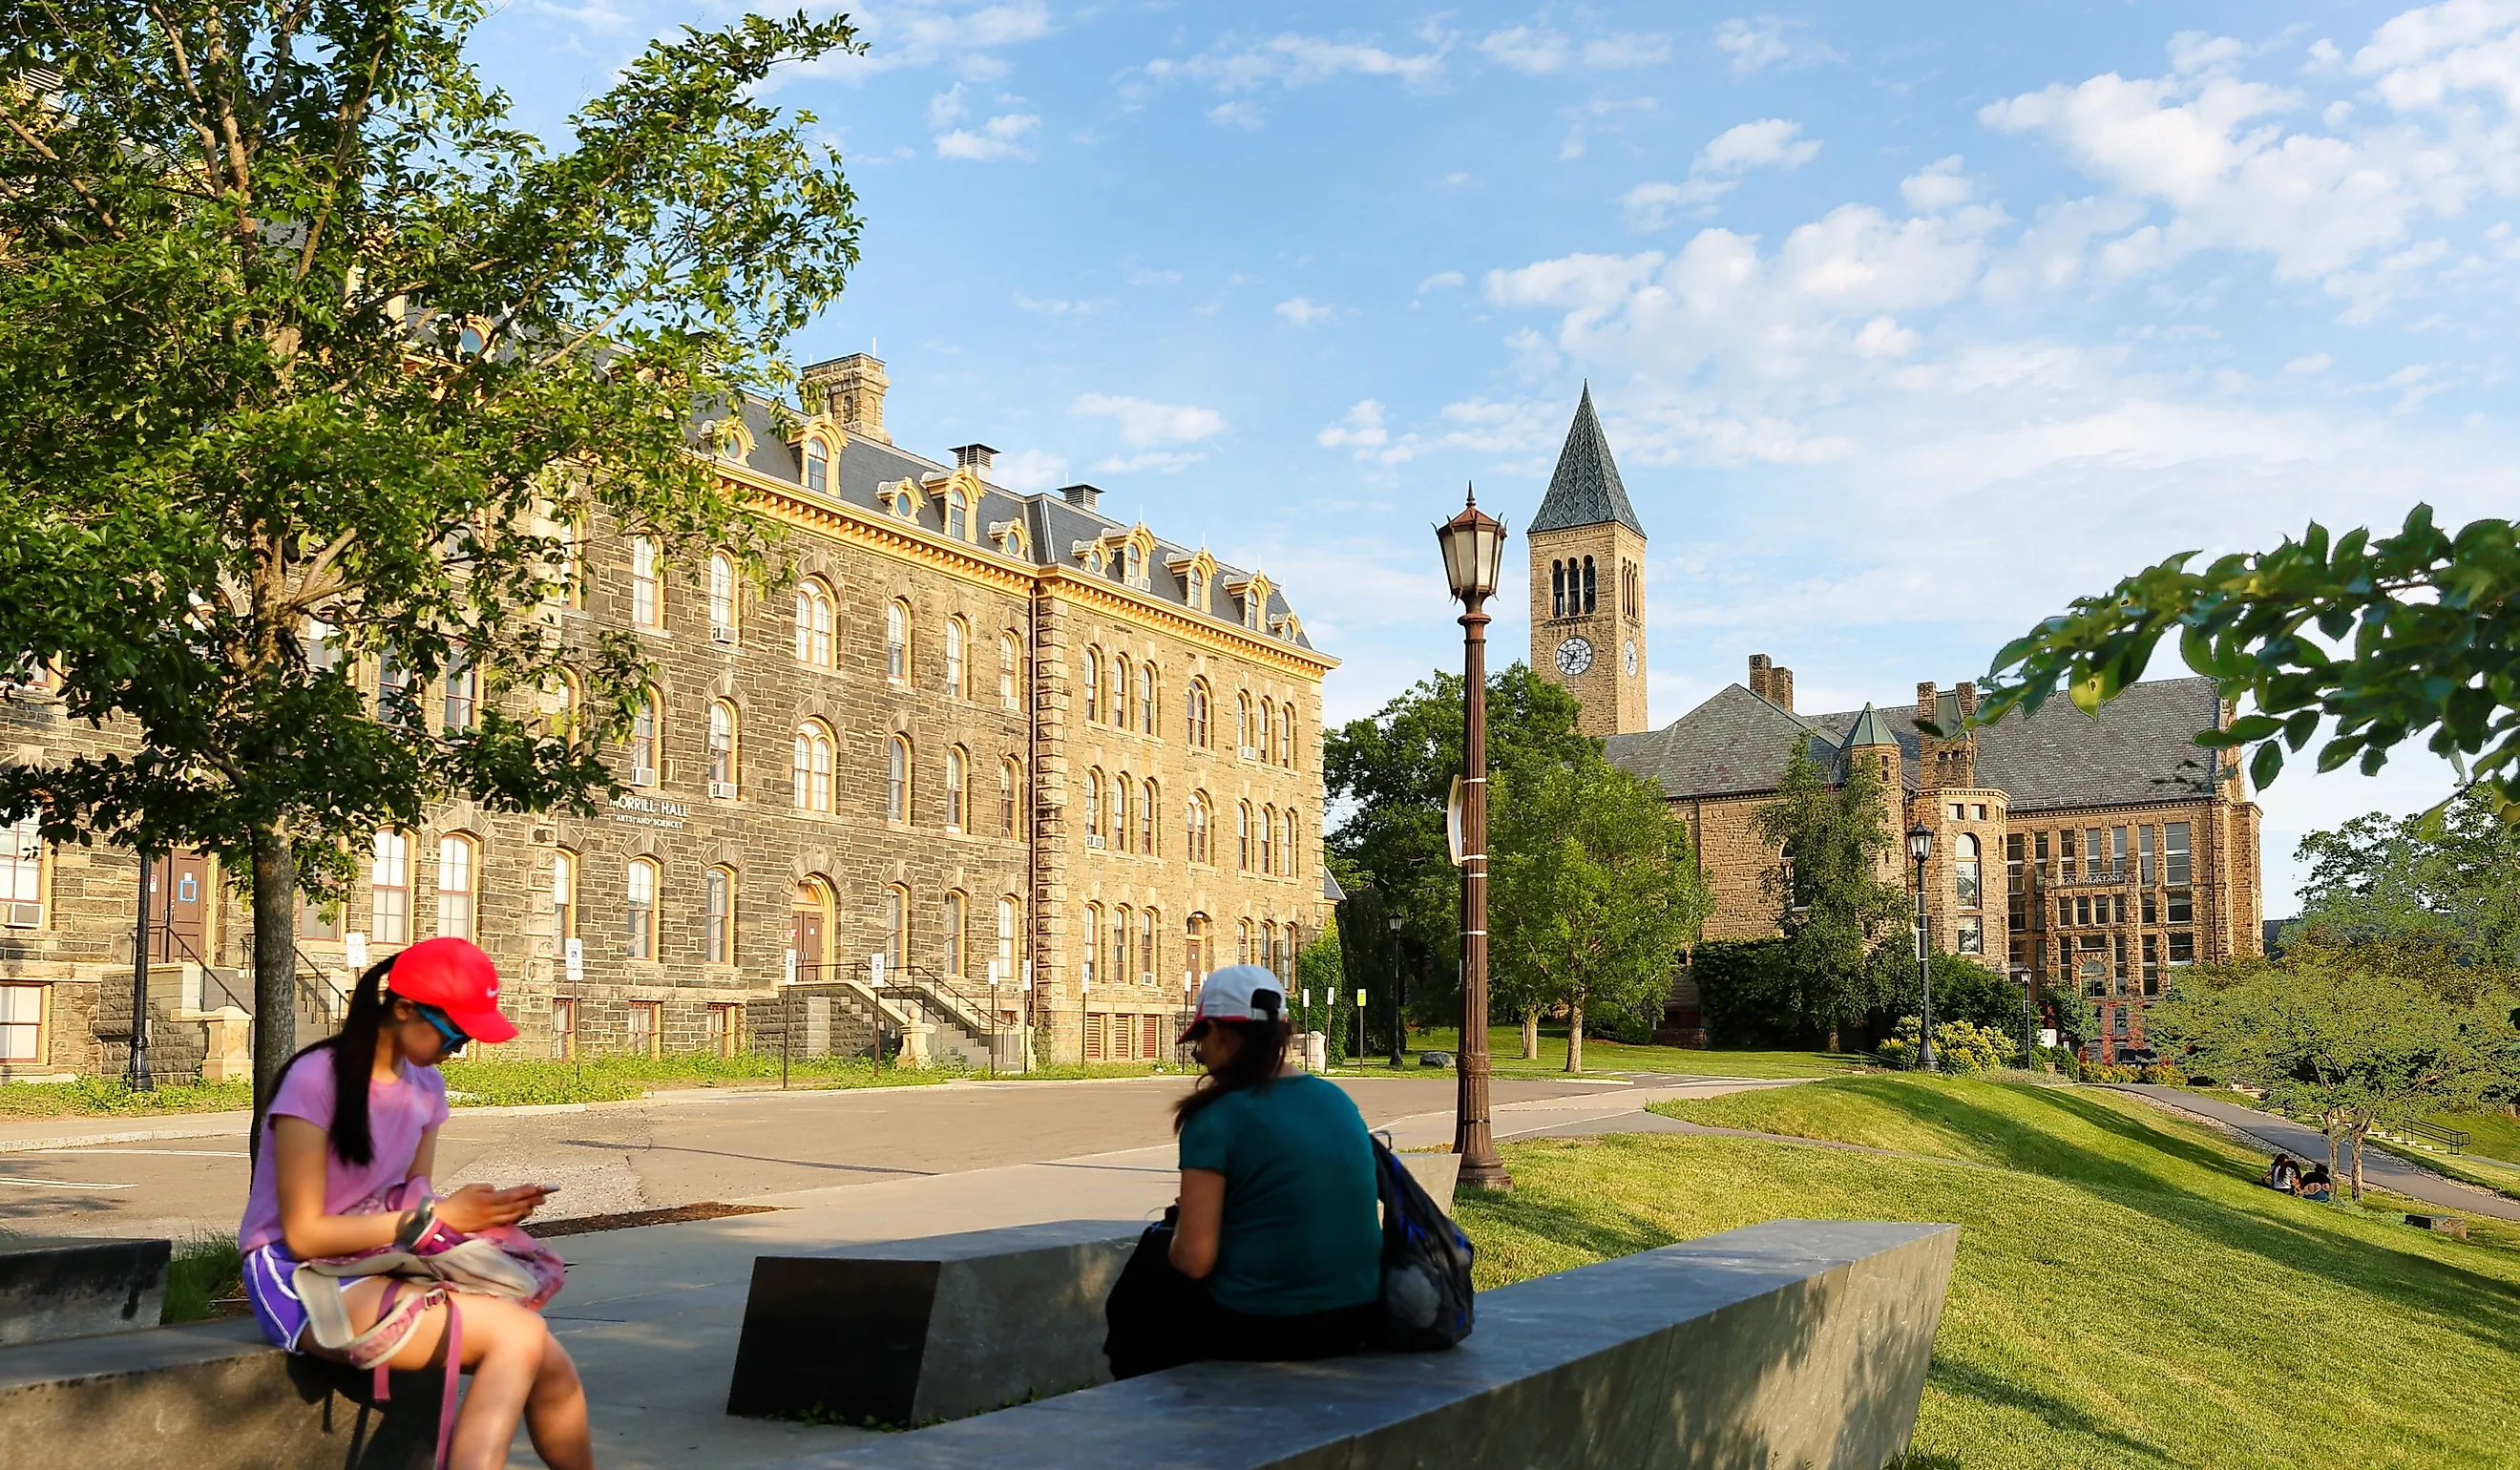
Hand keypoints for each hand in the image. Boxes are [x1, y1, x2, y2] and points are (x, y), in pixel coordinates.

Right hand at [433, 1182, 549, 1232]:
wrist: (444, 1221)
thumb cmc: (456, 1202)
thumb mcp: (471, 1188)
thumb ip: (488, 1189)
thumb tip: (499, 1192)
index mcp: (487, 1201)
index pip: (512, 1195)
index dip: (527, 1191)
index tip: (539, 1187)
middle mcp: (492, 1213)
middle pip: (517, 1205)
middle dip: (533, 1199)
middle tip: (547, 1193)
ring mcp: (492, 1221)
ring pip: (515, 1215)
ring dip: (529, 1207)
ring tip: (540, 1201)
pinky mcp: (490, 1227)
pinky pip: (509, 1221)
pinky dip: (519, 1216)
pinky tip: (526, 1212)